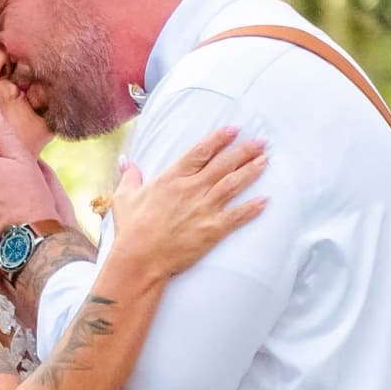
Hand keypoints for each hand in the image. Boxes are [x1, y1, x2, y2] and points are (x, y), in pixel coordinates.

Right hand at [109, 125, 269, 282]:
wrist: (139, 259)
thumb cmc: (131, 230)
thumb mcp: (125, 198)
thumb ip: (129, 177)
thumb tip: (126, 162)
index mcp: (172, 178)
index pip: (201, 152)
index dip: (219, 139)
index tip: (234, 130)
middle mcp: (192, 189)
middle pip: (224, 164)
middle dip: (244, 150)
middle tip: (261, 142)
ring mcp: (204, 208)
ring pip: (234, 184)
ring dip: (251, 171)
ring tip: (265, 160)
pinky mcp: (212, 229)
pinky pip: (237, 216)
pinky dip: (252, 208)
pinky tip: (265, 200)